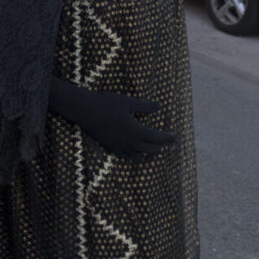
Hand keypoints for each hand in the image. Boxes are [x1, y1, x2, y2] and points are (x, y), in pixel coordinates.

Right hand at [49, 77, 175, 159]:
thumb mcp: (128, 101)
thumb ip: (145, 106)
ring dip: (150, 153)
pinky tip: (137, 152)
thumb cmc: (106, 103)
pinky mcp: (110, 147)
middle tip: (168, 142)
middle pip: (150, 149)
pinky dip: (136, 156)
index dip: (167, 138)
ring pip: (139, 155)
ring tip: (156, 149)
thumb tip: (159, 107)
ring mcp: (119, 146)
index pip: (157, 138)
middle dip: (161, 146)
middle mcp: (129, 142)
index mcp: (135, 131)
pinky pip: (127, 156)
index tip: (175, 137)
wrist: (84, 110)